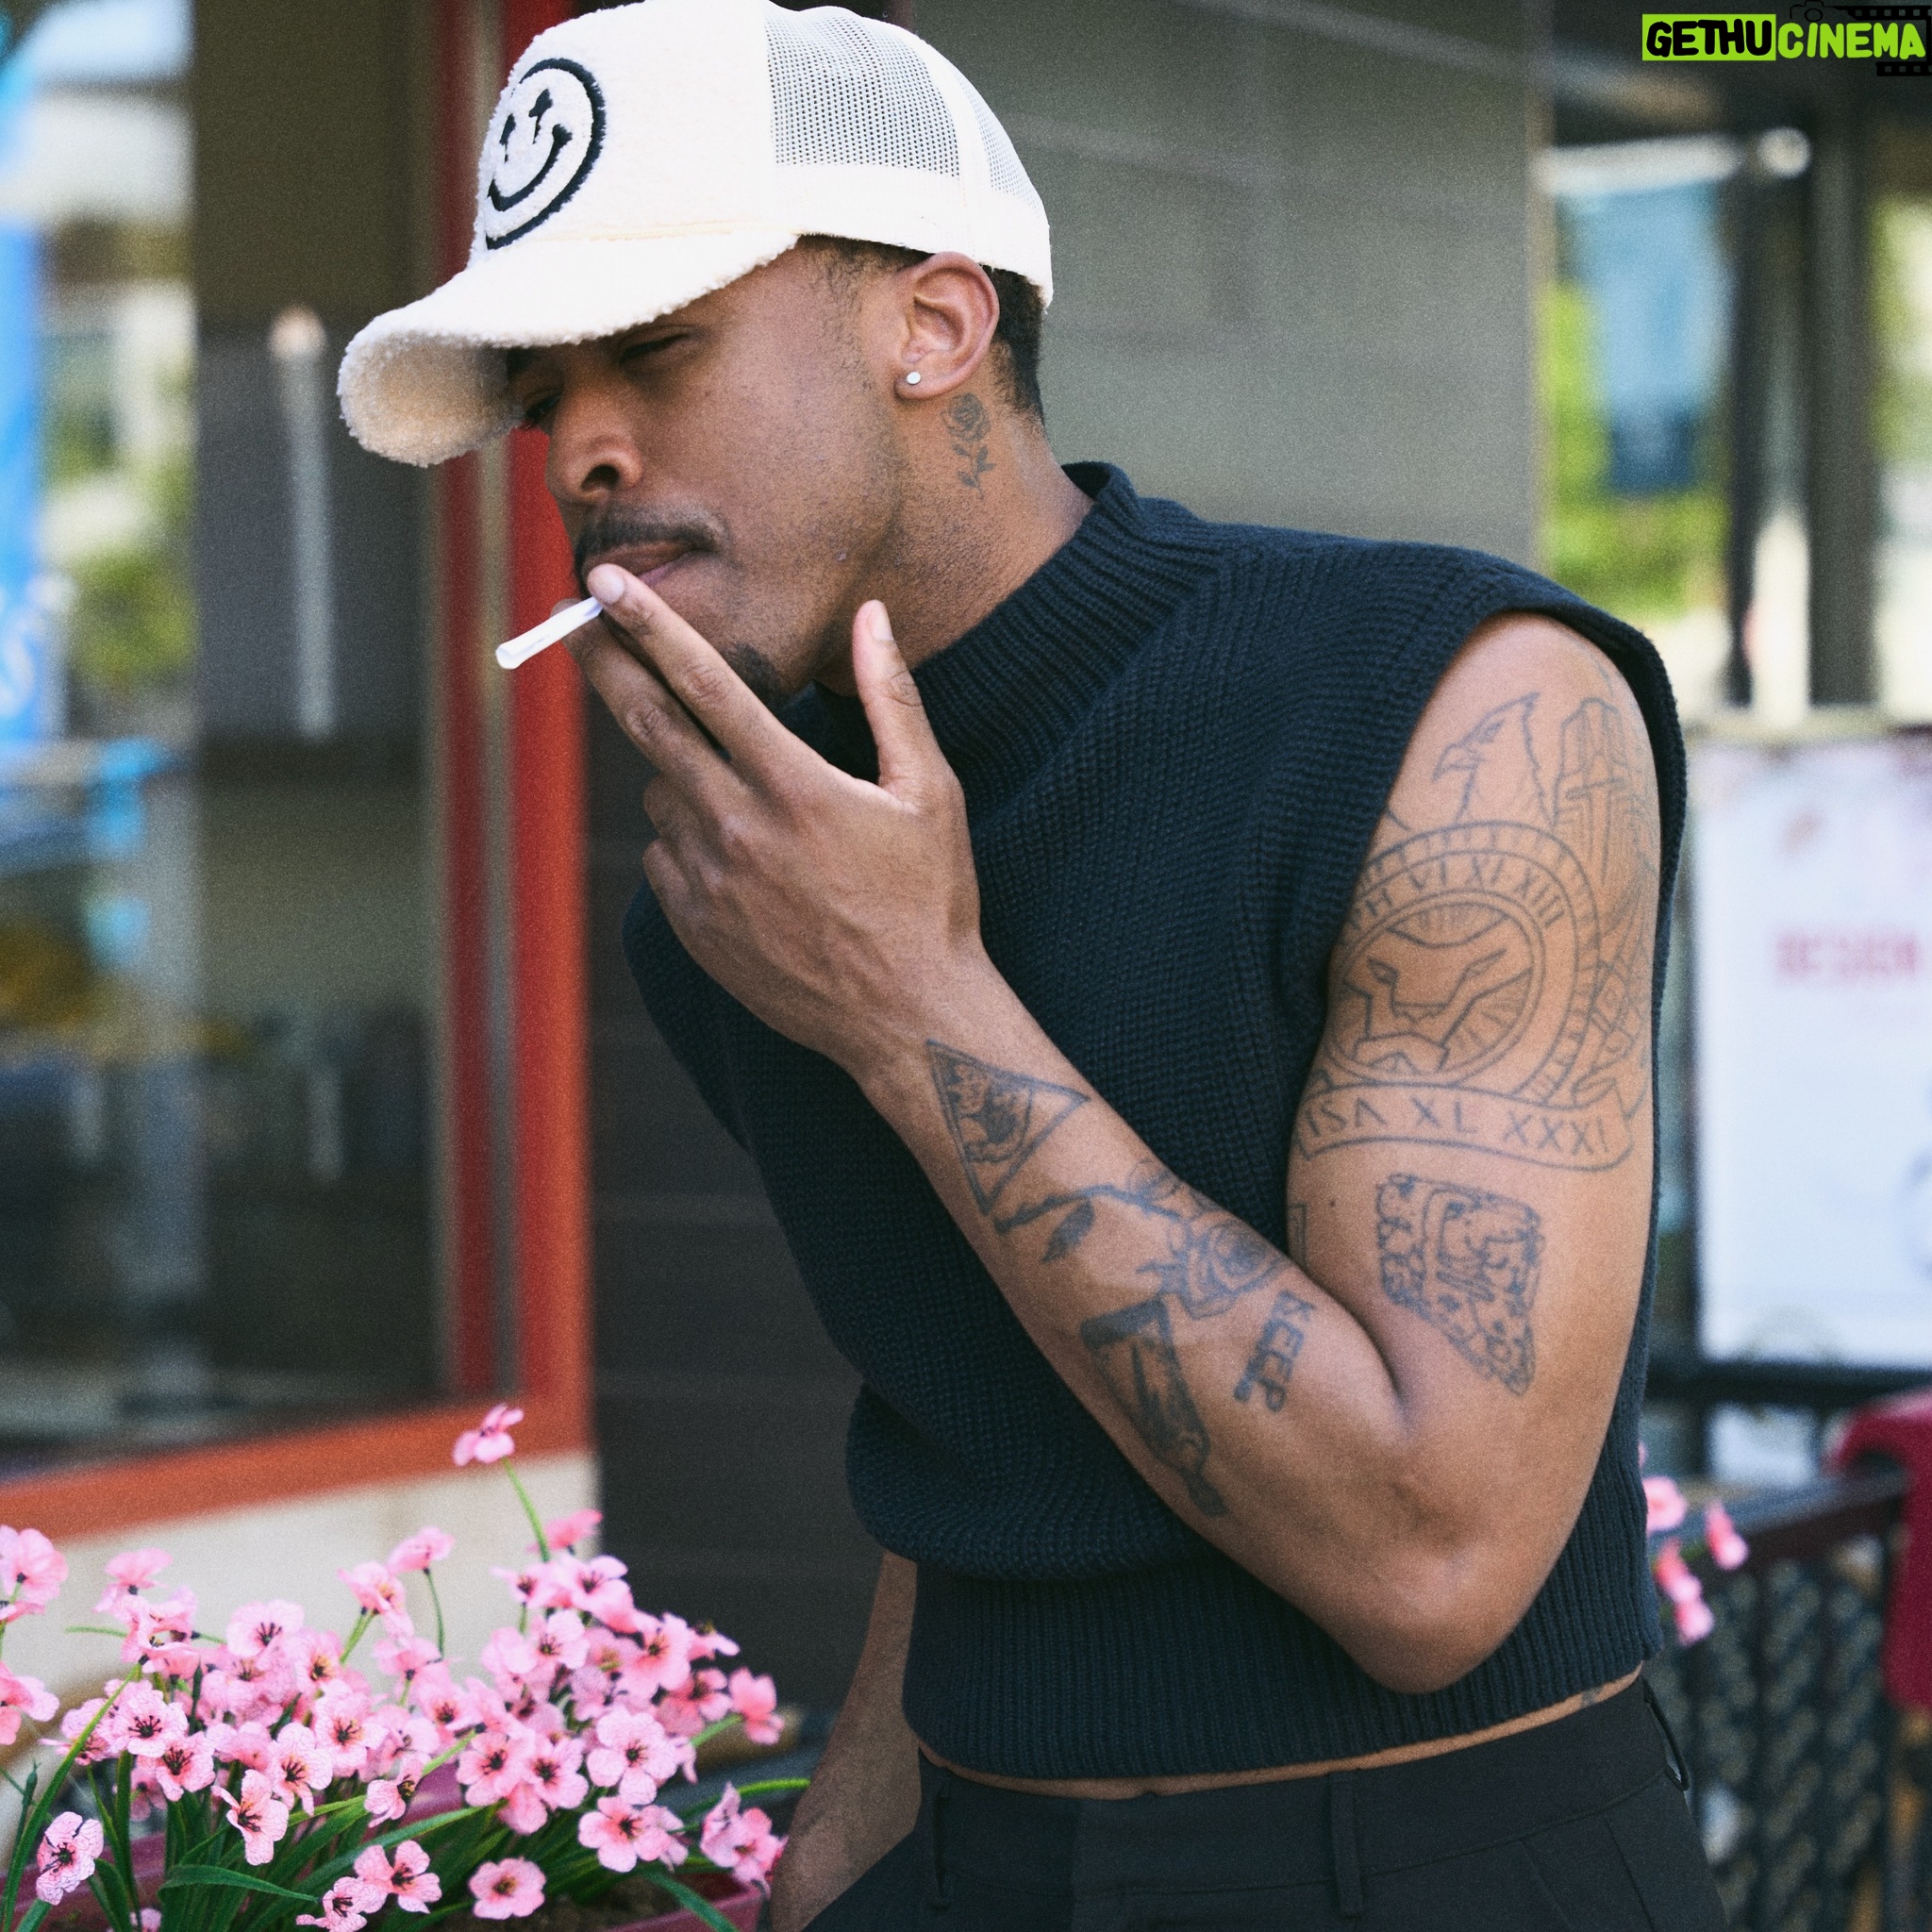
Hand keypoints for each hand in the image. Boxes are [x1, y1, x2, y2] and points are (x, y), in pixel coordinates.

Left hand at [572, 565, 993, 1080]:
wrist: (907, 1018)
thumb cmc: (929, 901)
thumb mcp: (928, 793)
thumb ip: (892, 698)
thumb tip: (872, 615)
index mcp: (795, 785)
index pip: (706, 683)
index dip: (651, 625)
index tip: (606, 582)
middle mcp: (738, 827)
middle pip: (647, 726)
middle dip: (606, 666)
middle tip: (574, 626)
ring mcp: (708, 881)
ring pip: (661, 793)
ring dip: (680, 771)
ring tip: (745, 793)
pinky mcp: (694, 926)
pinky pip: (663, 855)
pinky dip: (686, 835)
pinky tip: (742, 854)